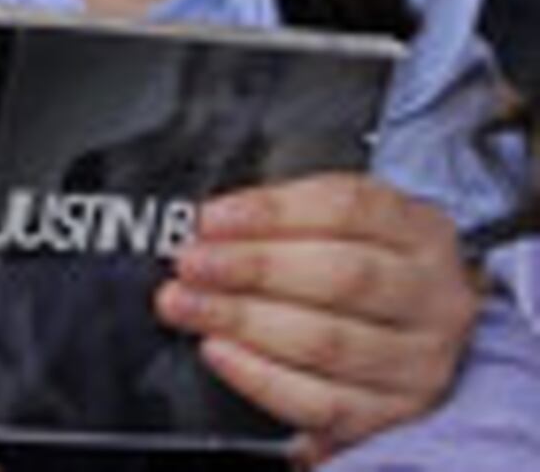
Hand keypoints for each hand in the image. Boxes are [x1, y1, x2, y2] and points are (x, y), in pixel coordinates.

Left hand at [160, 173, 479, 456]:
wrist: (414, 329)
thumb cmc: (363, 261)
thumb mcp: (338, 220)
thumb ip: (282, 218)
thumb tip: (209, 227)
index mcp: (421, 232)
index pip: (350, 209)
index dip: (273, 212)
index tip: (210, 218)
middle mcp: (435, 297)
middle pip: (342, 277)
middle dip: (252, 268)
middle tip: (191, 264)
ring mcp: (421, 361)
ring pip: (329, 342)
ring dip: (244, 321)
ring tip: (187, 305)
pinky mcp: (397, 414)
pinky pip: (324, 403)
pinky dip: (262, 378)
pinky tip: (220, 352)